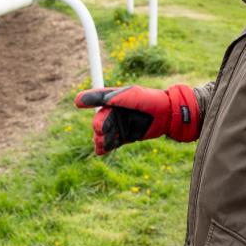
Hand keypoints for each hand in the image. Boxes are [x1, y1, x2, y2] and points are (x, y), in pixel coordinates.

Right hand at [74, 85, 199, 154]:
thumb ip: (119, 98)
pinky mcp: (124, 137)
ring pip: (103, 134)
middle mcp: (114, 112)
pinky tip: (101, 150)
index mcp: (114, 98)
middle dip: (98, 125)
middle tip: (99, 129)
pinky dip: (105, 147)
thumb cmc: (151, 100)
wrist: (167, 116)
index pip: (97, 98)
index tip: (77, 101)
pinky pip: (111, 144)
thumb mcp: (135, 96)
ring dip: (100, 138)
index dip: (87, 99)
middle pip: (99, 120)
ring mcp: (118, 125)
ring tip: (102, 141)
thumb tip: (104, 101)